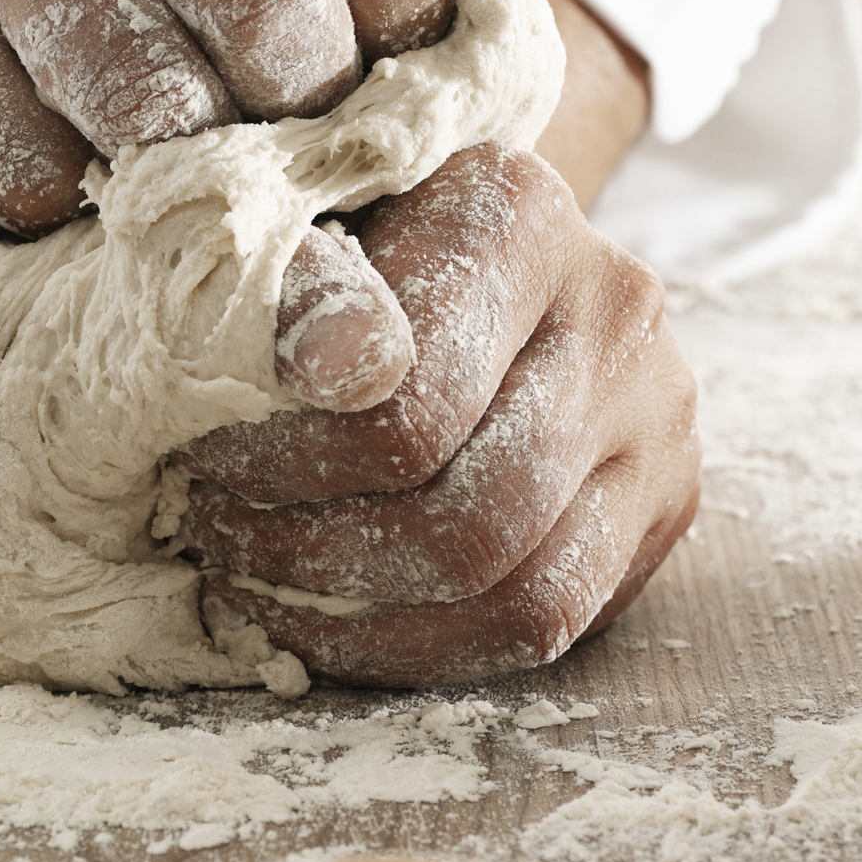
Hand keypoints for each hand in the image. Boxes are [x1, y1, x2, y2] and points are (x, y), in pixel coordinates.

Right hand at [0, 0, 531, 416]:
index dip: (413, 30)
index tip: (391, 66)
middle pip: (272, 11)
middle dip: (312, 112)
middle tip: (298, 136)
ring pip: (150, 106)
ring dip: (204, 176)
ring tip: (211, 170)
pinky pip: (33, 168)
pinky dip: (86, 208)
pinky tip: (100, 177)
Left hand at [180, 144, 700, 686]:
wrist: (482, 235)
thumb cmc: (362, 226)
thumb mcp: (306, 214)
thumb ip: (289, 284)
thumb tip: (281, 371)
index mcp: (518, 215)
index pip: (406, 394)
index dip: (283, 456)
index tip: (197, 459)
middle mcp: (614, 313)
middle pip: (466, 509)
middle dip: (311, 550)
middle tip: (212, 534)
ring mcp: (656, 420)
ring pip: (515, 591)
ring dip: (358, 616)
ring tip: (254, 581)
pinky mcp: (663, 504)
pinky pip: (546, 625)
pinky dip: (419, 647)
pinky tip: (328, 623)